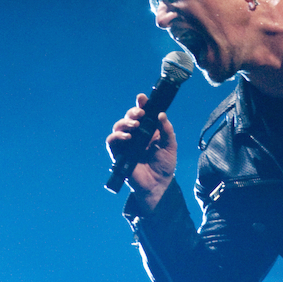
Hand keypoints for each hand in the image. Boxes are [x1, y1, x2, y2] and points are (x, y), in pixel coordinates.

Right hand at [107, 93, 177, 210]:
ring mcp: (126, 143)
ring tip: (135, 125)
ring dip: (125, 122)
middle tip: (140, 113)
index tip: (142, 98)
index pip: (143, 113)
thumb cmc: (165, 164)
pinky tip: (127, 137)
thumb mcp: (170, 145)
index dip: (141, 104)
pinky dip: (117, 136)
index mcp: (148, 130)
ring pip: (118, 126)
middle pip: (129, 117)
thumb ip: (167, 130)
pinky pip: (112, 141)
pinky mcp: (118, 153)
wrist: (158, 184)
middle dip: (133, 112)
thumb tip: (161, 114)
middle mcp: (136, 134)